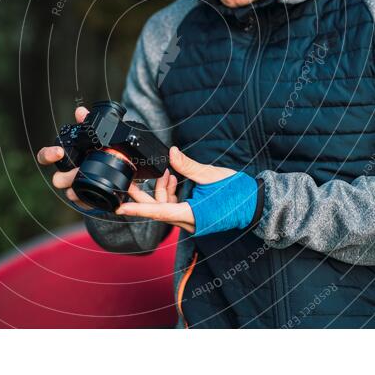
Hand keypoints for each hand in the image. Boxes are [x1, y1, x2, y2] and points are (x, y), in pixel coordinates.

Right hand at [36, 106, 96, 210]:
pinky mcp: (85, 200)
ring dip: (76, 190)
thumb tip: (80, 111)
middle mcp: (65, 174)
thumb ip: (86, 123)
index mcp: (64, 158)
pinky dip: (88, 201)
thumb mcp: (95, 136)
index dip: (48, 154)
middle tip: (80, 171)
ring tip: (89, 184)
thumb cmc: (98, 151)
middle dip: (66, 177)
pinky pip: (83, 204)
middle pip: (57, 179)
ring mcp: (74, 188)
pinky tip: (94, 198)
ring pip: (69, 193)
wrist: (114, 166)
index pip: (45, 157)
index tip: (59, 151)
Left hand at [114, 146, 235, 233]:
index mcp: (191, 213)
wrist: (253, 205)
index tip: (121, 207)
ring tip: (168, 173)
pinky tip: (174, 179)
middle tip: (125, 182)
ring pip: (164, 206)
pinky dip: (170, 192)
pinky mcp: (191, 216)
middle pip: (156, 209)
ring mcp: (189, 220)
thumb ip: (187, 166)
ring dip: (161, 189)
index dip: (138, 208)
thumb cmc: (236, 193)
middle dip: (140, 195)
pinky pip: (173, 206)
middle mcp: (187, 221)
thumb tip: (171, 152)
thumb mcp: (211, 175)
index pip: (159, 211)